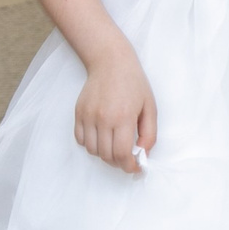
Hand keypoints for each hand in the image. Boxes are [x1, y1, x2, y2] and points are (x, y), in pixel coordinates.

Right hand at [71, 50, 157, 173]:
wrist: (110, 62)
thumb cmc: (134, 84)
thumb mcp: (150, 107)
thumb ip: (149, 133)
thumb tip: (143, 154)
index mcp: (123, 117)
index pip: (121, 154)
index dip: (129, 166)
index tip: (135, 167)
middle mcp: (103, 118)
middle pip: (106, 156)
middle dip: (118, 163)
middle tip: (127, 158)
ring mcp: (88, 116)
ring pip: (92, 150)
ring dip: (104, 154)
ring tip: (114, 146)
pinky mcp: (78, 113)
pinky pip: (80, 140)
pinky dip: (90, 144)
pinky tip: (101, 137)